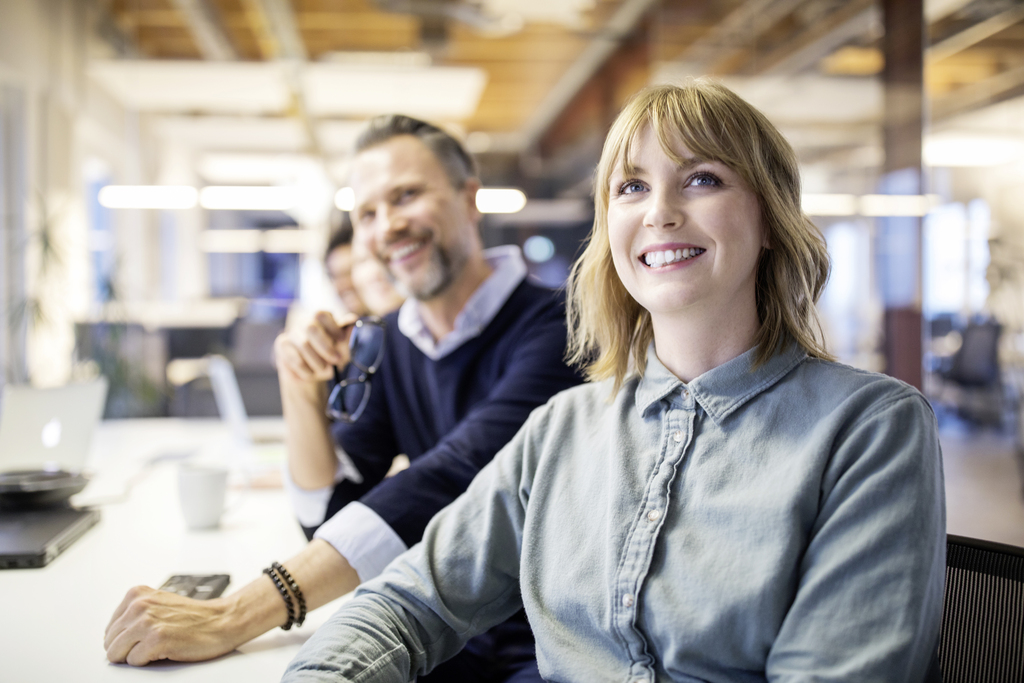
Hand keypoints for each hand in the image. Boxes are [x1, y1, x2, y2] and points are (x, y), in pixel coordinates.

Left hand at [104, 585, 240, 665]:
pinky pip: (133, 662)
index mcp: (137, 594)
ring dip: (136, 655)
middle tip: (150, 644)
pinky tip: (164, 650)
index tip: (141, 638)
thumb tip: (111, 637)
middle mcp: (139, 605)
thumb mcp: (158, 603)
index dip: (125, 639)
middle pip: (110, 642)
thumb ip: (134, 614)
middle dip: (127, 649)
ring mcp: (147, 622)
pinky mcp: (156, 639)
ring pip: (116, 653)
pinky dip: (147, 661)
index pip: (109, 629)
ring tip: (157, 646)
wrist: (222, 621)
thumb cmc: (194, 617)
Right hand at [275, 311, 357, 382]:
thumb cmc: (330, 358)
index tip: (341, 339)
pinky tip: (311, 374)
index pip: (321, 315)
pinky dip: (305, 368)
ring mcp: (291, 333)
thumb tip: (352, 320)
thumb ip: (347, 336)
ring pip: (303, 344)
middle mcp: (305, 323)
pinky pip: (294, 357)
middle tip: (336, 360)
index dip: (332, 326)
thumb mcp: (342, 350)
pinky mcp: (282, 345)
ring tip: (324, 370)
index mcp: (320, 320)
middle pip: (311, 327)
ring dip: (317, 361)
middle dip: (326, 347)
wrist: (311, 375)